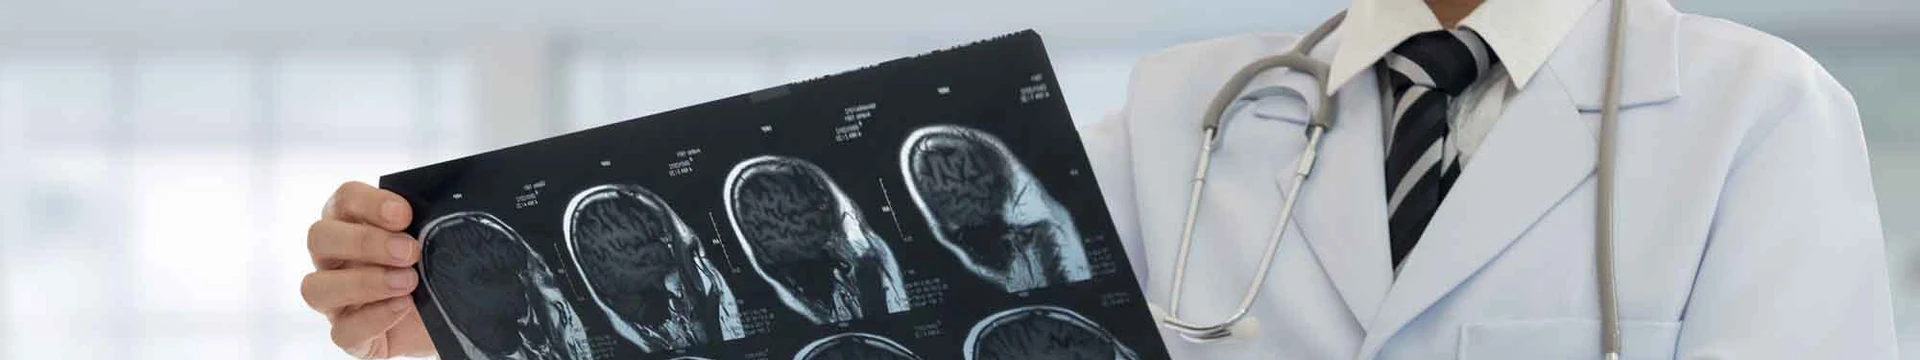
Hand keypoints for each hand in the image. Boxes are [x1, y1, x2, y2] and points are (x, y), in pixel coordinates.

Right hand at [302, 181, 435, 357]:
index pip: (344, 200)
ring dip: (364, 282)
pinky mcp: (348, 334)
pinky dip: (373, 318)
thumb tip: (440, 213)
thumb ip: (429, 223)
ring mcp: (336, 299)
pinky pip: (342, 330)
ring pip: (316, 287)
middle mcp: (335, 259)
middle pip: (320, 237)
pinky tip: (403, 307)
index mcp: (353, 225)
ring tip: (408, 282)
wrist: (451, 317)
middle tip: (409, 251)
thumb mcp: (437, 242)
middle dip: (364, 241)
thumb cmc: (436, 271)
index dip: (369, 203)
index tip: (404, 214)